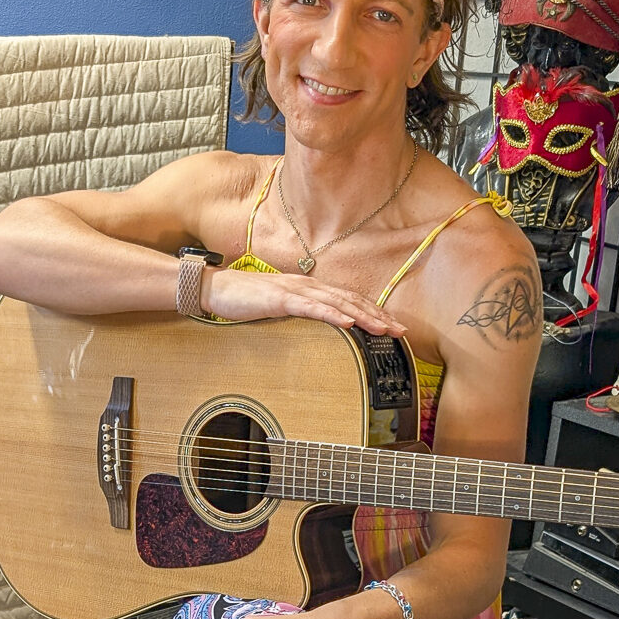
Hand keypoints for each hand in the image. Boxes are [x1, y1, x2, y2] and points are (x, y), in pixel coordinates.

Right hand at [201, 267, 405, 335]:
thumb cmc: (245, 302)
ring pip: (337, 303)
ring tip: (383, 328)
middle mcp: (308, 286)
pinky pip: (312, 307)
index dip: (373, 312)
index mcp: (309, 290)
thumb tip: (319, 329)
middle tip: (400, 331)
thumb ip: (301, 316)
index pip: (348, 301)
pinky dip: (332, 314)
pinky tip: (348, 322)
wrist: (217, 289)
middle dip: (378, 316)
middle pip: (351, 300)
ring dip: (363, 315)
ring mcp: (296, 291)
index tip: (392, 327)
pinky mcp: (281, 299)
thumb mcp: (280, 311)